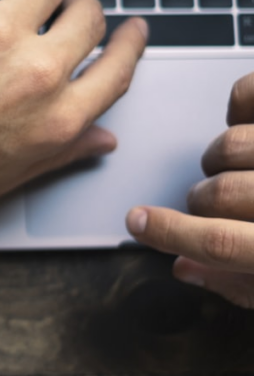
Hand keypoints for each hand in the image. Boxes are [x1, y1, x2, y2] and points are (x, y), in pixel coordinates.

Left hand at [0, 0, 147, 214]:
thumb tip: (101, 137)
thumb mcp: (4, 175)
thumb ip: (60, 152)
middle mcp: (33, 72)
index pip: (118, 67)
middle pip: (87, 13)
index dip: (128, 42)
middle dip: (77, 6)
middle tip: (58, 6)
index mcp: (54, 117)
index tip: (129, 28)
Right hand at [126, 72, 253, 308]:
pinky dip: (240, 101)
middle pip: (218, 194)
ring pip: (232, 146)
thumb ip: (240, 283)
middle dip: (201, 201)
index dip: (170, 235)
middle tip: (205, 202)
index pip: (219, 246)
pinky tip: (243, 119)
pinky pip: (251, 94)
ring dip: (221, 157)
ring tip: (235, 167)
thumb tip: (184, 268)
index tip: (136, 222)